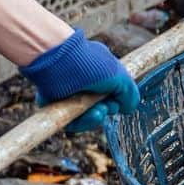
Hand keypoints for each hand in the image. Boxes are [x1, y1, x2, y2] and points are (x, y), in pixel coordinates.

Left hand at [20, 29, 139, 132]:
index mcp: (100, 72)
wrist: (58, 62)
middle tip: (104, 107)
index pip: (111, 93)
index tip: (116, 101)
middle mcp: (84, 82)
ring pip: (85, 115)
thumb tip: (128, 108)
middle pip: (99, 106)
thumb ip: (128, 93)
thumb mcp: (119, 76)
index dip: (115, 100)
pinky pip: (69, 121)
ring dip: (93, 119)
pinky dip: (77, 122)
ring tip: (95, 113)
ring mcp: (70, 93)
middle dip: (105, 110)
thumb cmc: (90, 64)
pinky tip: (80, 117)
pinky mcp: (55, 104)